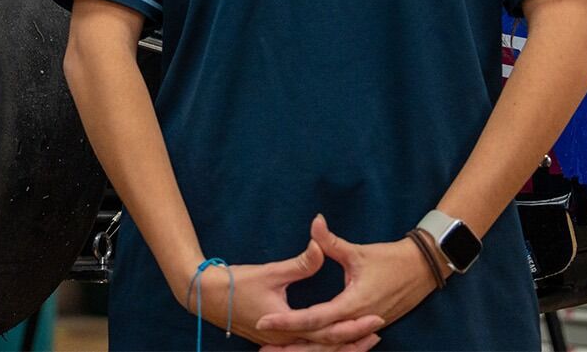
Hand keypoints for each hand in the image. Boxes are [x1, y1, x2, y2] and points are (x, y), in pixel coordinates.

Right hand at [172, 238, 384, 348]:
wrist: (206, 296)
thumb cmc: (236, 284)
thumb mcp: (271, 271)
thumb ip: (300, 262)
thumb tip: (319, 245)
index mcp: (289, 327)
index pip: (330, 332)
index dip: (355, 326)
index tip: (377, 318)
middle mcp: (287, 341)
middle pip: (328, 349)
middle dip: (355, 342)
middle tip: (379, 332)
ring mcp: (280, 342)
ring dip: (341, 347)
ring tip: (364, 340)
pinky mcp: (275, 340)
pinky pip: (305, 349)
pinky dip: (322, 347)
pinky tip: (331, 341)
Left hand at [255, 215, 436, 346]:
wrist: (423, 269)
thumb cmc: (391, 259)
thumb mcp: (358, 252)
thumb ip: (331, 242)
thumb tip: (314, 222)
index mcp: (352, 304)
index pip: (313, 318)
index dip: (287, 321)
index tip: (264, 322)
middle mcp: (357, 321)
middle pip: (319, 341)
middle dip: (291, 346)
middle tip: (263, 348)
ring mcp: (364, 327)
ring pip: (331, 346)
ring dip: (305, 350)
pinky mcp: (367, 327)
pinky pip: (342, 343)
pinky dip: (324, 348)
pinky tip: (307, 348)